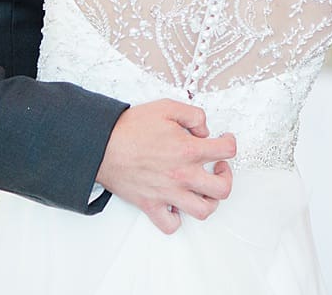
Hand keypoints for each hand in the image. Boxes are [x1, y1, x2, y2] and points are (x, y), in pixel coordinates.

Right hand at [96, 99, 236, 233]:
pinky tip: (176, 204)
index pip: (227, 151)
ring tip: (202, 188)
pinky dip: (177, 218)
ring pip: (203, 211)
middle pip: (222, 188)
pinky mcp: (151, 205)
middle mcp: (182, 175)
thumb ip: (194, 116)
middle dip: (226, 176)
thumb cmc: (130, 127)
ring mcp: (168, 193)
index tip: (223, 141)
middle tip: (217, 167)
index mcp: (188, 150)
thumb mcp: (167, 107)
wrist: (102, 145)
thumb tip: (205, 130)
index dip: (230, 143)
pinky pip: (171, 225)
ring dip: (209, 200)